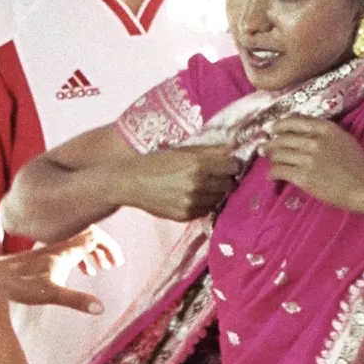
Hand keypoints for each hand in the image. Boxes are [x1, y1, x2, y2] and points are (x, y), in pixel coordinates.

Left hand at [0, 226, 123, 313]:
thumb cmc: (19, 284)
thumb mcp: (50, 294)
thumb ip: (76, 300)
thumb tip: (101, 308)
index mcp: (66, 250)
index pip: (95, 236)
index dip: (109, 246)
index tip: (117, 263)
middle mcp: (60, 246)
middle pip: (89, 237)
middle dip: (104, 249)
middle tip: (114, 265)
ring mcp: (51, 250)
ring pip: (78, 244)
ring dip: (93, 254)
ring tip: (100, 270)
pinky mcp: (43, 257)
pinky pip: (68, 251)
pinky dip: (80, 258)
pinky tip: (79, 272)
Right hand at [118, 146, 240, 220]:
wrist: (130, 182)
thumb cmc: (155, 161)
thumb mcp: (182, 150)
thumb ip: (209, 150)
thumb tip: (233, 148)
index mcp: (198, 165)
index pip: (233, 167)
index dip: (232, 164)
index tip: (227, 164)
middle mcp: (197, 185)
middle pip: (229, 184)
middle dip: (224, 178)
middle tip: (214, 175)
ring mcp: (191, 203)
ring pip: (219, 199)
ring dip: (215, 192)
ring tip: (201, 186)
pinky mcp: (185, 215)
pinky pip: (206, 210)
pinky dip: (203, 203)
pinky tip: (191, 195)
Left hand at [263, 118, 363, 214]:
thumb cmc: (359, 165)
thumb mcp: (344, 140)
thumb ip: (323, 133)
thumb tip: (301, 133)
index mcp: (326, 128)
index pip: (294, 121)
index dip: (279, 125)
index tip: (272, 129)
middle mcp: (315, 140)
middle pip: (282, 138)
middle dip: (270, 143)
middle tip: (264, 148)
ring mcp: (308, 158)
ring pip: (278, 154)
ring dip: (271, 158)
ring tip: (270, 161)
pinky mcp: (304, 176)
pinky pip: (279, 171)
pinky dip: (272, 174)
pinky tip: (272, 177)